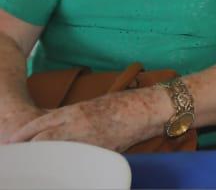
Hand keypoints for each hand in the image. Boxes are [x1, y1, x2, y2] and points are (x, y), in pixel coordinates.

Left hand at [9, 89, 157, 150]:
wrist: (147, 110)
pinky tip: (61, 166)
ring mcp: (88, 139)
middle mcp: (78, 125)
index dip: (23, 134)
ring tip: (35, 162)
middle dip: (28, 148)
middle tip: (18, 156)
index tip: (12, 141)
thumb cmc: (122, 105)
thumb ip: (72, 116)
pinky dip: (66, 162)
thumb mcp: (92, 106)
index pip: (40, 123)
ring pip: (57, 151)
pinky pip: (76, 158)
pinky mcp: (99, 151)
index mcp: (75, 111)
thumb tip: (55, 127)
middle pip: (43, 139)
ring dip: (45, 156)